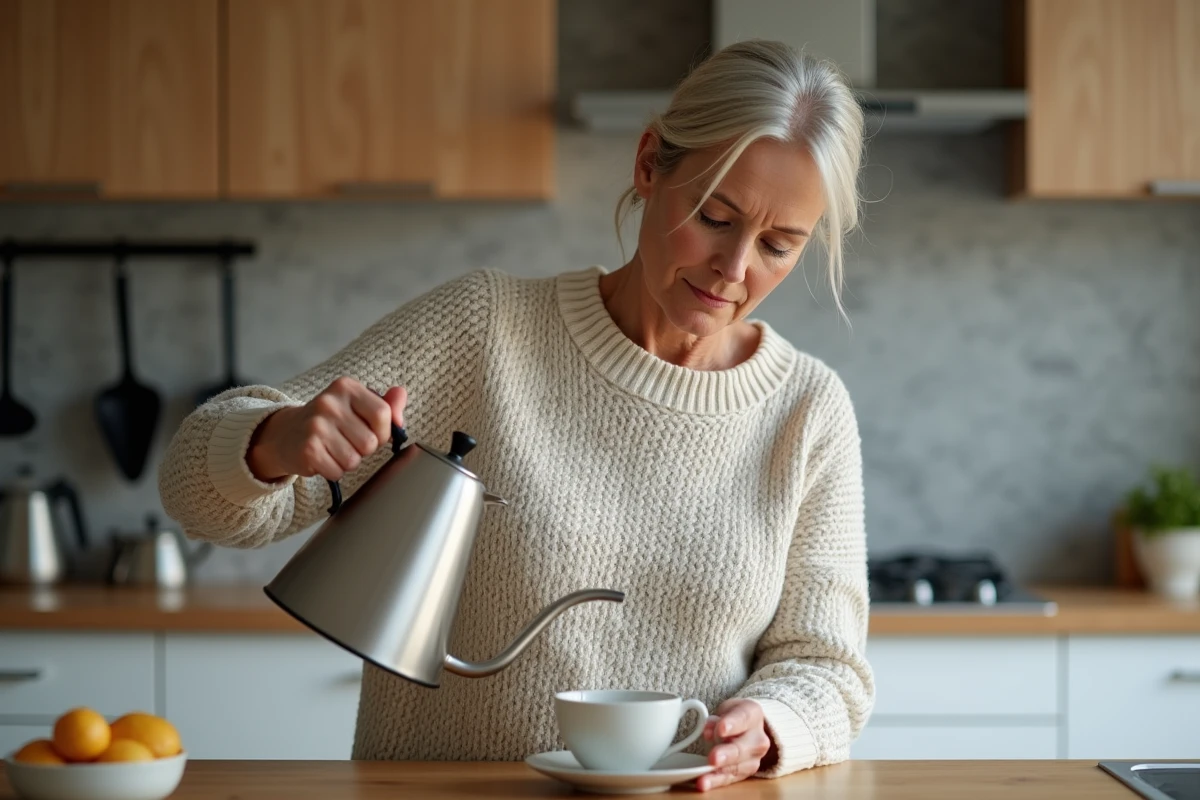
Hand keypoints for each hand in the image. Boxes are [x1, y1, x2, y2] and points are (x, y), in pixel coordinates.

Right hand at [247, 377, 406, 481]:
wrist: (285, 434)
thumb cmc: (331, 421)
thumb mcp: (357, 405)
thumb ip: (386, 404)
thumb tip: (401, 394)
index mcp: (346, 387)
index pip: (382, 413)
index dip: (384, 432)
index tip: (373, 433)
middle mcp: (329, 402)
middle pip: (370, 442)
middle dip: (363, 450)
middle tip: (346, 441)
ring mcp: (316, 426)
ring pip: (354, 460)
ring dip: (348, 462)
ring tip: (333, 449)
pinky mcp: (307, 449)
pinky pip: (337, 472)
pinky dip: (333, 471)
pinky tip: (322, 458)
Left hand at [696, 699, 773, 792]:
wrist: (747, 727)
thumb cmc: (733, 716)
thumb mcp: (725, 709)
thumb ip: (716, 719)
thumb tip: (708, 731)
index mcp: (753, 714)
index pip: (743, 718)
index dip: (731, 724)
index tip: (721, 728)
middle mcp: (758, 738)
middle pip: (743, 747)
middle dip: (727, 754)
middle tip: (713, 758)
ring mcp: (754, 758)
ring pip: (737, 767)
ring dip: (720, 772)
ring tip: (704, 777)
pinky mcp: (746, 772)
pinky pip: (730, 778)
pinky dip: (716, 781)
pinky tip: (705, 782)